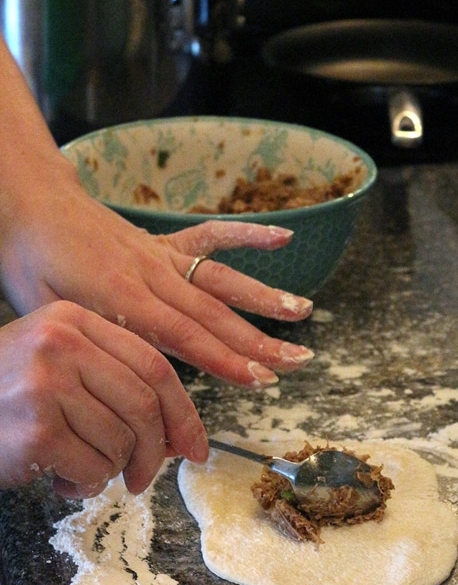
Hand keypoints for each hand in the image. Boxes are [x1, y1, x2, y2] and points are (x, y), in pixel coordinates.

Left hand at [0, 163, 313, 387]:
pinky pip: (210, 237)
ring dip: (264, 298)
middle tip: (296, 362)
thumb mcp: (51, 312)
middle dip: (259, 341)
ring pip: (220, 280)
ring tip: (303, 313)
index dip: (225, 359)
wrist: (26, 206)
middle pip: (213, 313)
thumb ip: (100, 338)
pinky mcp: (163, 242)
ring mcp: (161, 256)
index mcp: (121, 296)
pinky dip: (248, 236)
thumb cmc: (31, 265)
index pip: (184, 335)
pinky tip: (284, 237)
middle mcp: (151, 274)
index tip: (261, 378)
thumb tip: (141, 371)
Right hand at [0, 301, 206, 497]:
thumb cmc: (5, 399)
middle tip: (142, 479)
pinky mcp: (36, 428)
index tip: (196, 448)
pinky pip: (95, 469)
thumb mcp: (57, 367)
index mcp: (74, 321)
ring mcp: (46, 384)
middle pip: (146, 405)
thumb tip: (178, 436)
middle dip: (155, 453)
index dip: (184, 413)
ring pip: (122, 442)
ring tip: (75, 467)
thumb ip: (114, 385)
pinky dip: (85, 485)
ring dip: (109, 470)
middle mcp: (61, 344)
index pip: (154, 366)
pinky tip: (57, 478)